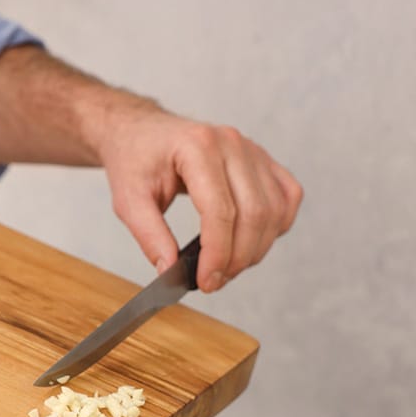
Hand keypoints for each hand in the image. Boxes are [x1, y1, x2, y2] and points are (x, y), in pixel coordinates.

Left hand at [94, 97, 302, 290]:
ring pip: (274, 210)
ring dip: (256, 249)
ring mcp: (252, 150)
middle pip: (254, 214)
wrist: (143, 134)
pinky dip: (276, 227)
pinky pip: (286, 197)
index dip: (217, 254)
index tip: (205, 282)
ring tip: (226, 268)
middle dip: (237, 259)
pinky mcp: (262, 160)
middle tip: (213, 282)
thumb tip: (170, 271)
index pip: (220, 211)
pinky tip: (252, 243)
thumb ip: (150, 236)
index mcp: (198, 148)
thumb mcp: (129, 201)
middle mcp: (232, 144)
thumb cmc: (136, 161)